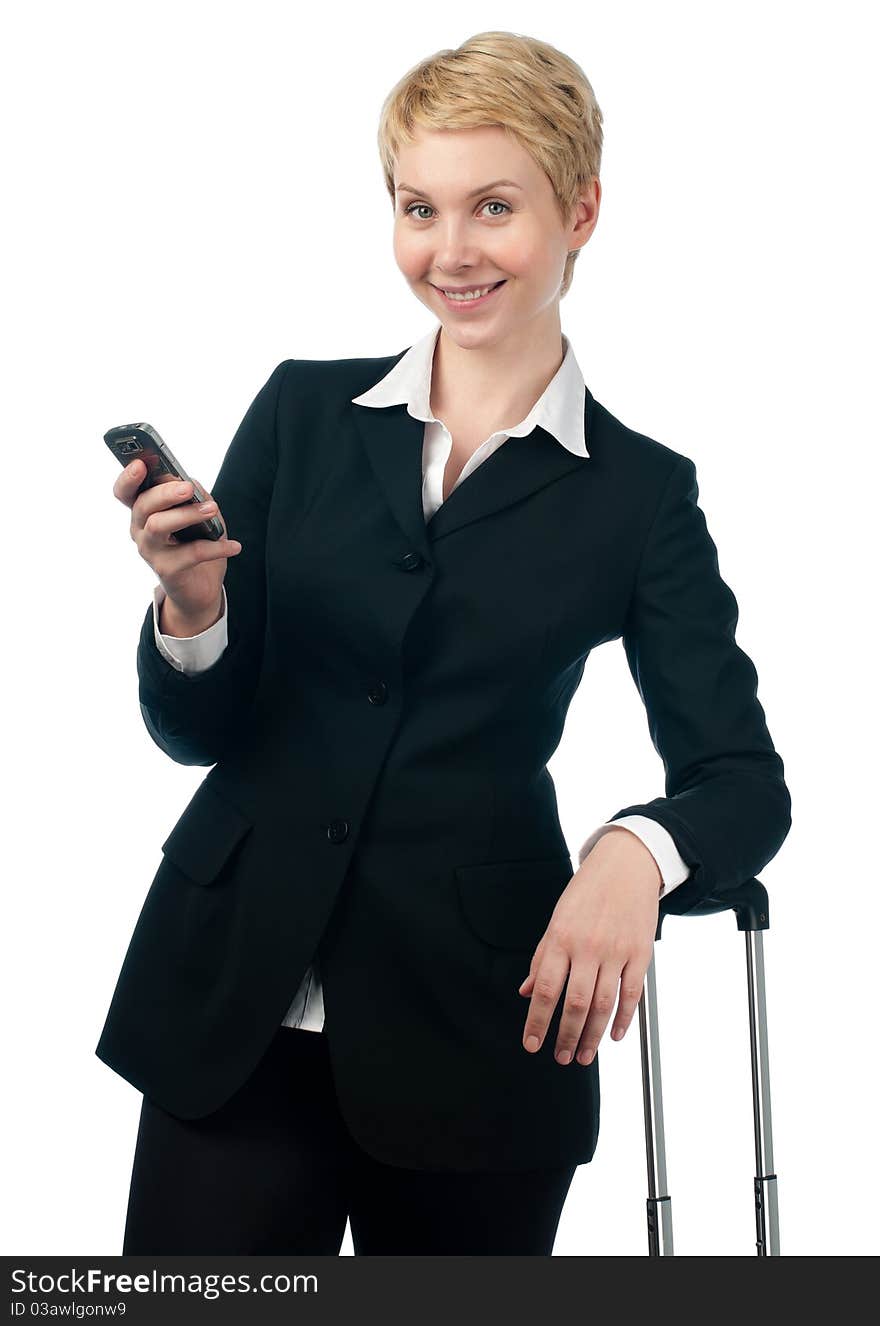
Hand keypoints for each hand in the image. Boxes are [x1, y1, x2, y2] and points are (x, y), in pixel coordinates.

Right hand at [113, 457, 241, 622]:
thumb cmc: (195, 542)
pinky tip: (234, 546)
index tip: (140, 464)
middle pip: (142, 505)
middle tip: (188, 488)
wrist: (199, 586)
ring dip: (187, 514)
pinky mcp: (166, 570)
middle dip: (164, 493)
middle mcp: (140, 529)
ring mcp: (150, 551)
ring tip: (212, 509)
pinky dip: (216, 547)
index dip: (128, 477)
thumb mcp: (197, 514)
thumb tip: (192, 485)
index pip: (125, 491)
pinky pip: (191, 554)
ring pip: (158, 526)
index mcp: (144, 511)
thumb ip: (193, 496)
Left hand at [518, 828, 660, 1065]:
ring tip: (584, 1055)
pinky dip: (624, 1019)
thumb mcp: (557, 920)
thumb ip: (542, 958)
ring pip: (603, 1005)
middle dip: (565, 1036)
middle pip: (575, 1004)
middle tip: (561, 1057)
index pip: (544, 989)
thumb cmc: (587, 892)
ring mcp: (616, 952)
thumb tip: (525, 990)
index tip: (531, 1043)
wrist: (626, 866)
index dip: (536, 1020)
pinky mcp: (640, 954)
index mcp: (561, 939)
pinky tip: (614, 1036)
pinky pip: (631, 994)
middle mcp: (587, 948)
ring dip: (592, 1036)